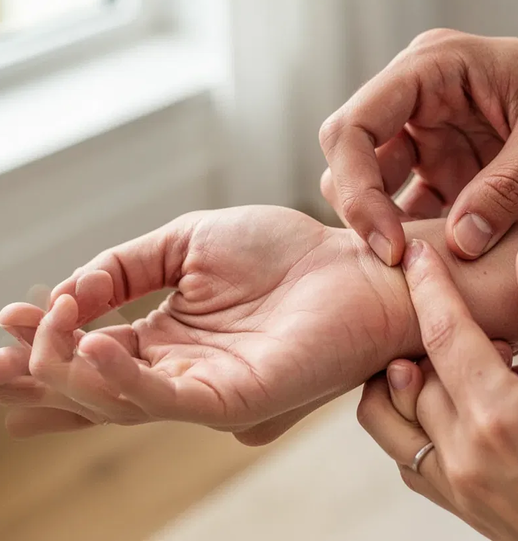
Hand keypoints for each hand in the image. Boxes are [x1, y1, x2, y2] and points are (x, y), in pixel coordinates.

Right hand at [0, 206, 418, 441]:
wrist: (357, 261)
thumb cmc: (286, 252)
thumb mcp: (189, 242)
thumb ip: (126, 266)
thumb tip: (68, 288)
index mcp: (168, 335)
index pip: (90, 349)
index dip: (47, 338)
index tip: (9, 316)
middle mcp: (181, 370)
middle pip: (93, 387)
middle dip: (39, 373)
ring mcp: (208, 389)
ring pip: (119, 400)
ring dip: (72, 370)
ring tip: (47, 331)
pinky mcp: (238, 399)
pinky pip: (168, 401)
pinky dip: (124, 380)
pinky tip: (94, 346)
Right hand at [320, 28, 517, 264]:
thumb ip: (508, 186)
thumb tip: (460, 244)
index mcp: (434, 69)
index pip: (355, 125)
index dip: (357, 186)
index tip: (390, 243)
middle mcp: (423, 103)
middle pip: (354, 160)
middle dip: (365, 212)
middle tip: (398, 263)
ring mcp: (436, 140)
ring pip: (379, 191)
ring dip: (392, 229)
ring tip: (420, 271)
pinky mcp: (455, 173)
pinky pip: (420, 212)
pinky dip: (424, 240)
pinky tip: (443, 268)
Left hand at [358, 238, 517, 540]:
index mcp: (500, 421)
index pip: (444, 333)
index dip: (428, 285)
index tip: (418, 252)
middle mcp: (462, 456)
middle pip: (411, 369)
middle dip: (428, 327)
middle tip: (478, 312)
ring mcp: (454, 486)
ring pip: (392, 414)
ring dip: (408, 372)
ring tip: (463, 354)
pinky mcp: (458, 506)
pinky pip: (406, 452)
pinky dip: (413, 414)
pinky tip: (462, 400)